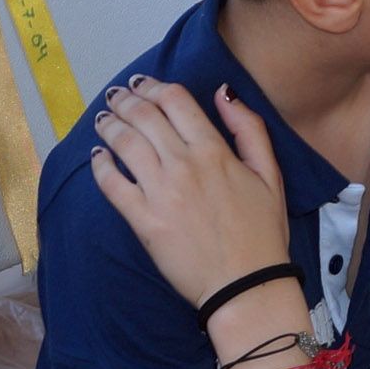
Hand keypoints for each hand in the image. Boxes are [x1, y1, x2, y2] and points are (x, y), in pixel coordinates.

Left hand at [91, 78, 289, 307]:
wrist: (246, 285)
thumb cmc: (263, 233)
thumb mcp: (271, 175)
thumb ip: (249, 129)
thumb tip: (224, 93)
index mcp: (215, 151)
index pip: (176, 101)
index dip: (154, 86)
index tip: (142, 84)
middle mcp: (184, 165)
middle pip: (144, 116)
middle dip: (125, 100)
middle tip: (116, 96)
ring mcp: (160, 192)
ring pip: (124, 143)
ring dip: (109, 124)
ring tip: (103, 120)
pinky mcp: (143, 220)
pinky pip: (111, 184)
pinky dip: (100, 165)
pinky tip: (98, 157)